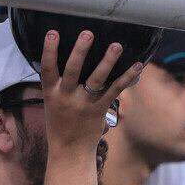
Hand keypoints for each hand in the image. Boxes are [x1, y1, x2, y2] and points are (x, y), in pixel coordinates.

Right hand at [39, 30, 142, 153]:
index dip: (49, 51)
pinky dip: (127, 77)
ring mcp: (84, 104)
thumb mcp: (51, 102)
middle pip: (73, 70)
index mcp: (51, 93)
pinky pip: (115, 90)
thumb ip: (58, 83)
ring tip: (116, 46)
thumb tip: (71, 56)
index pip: (47, 69)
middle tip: (88, 34)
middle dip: (80, 51)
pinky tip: (137, 66)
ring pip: (96, 79)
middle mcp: (67, 97)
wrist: (69, 151)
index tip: (53, 33)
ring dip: (107, 61)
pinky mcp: (100, 109)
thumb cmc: (60, 123)